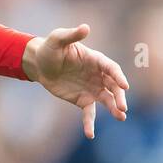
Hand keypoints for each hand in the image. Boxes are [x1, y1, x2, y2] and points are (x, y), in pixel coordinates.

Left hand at [21, 24, 128, 138]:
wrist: (38, 63)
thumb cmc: (50, 48)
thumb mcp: (58, 39)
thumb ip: (72, 35)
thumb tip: (85, 27)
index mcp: (96, 60)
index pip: (111, 68)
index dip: (118, 76)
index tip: (124, 86)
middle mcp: (98, 75)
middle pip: (113, 86)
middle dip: (119, 96)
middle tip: (123, 107)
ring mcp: (92, 88)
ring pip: (106, 100)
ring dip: (114, 108)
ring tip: (121, 117)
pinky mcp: (82, 99)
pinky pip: (89, 113)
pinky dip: (90, 123)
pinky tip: (90, 135)